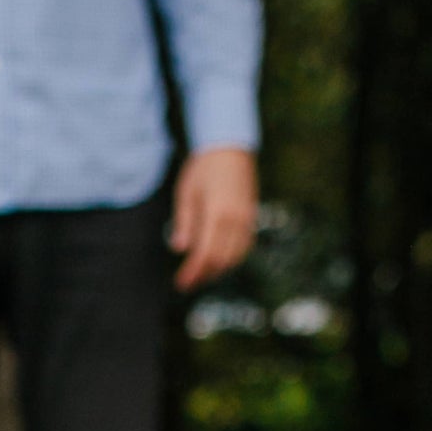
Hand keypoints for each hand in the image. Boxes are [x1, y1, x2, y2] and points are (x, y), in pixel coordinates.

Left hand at [169, 148, 257, 292]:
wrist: (230, 147)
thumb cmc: (203, 168)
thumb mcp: (186, 193)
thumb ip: (184, 222)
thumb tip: (180, 249)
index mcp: (217, 213)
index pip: (205, 254)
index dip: (193, 272)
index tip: (181, 283)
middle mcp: (235, 219)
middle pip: (220, 260)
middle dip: (203, 275)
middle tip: (187, 283)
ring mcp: (247, 219)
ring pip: (235, 256)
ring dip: (217, 270)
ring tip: (200, 274)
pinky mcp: (251, 217)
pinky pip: (244, 246)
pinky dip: (231, 258)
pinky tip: (218, 261)